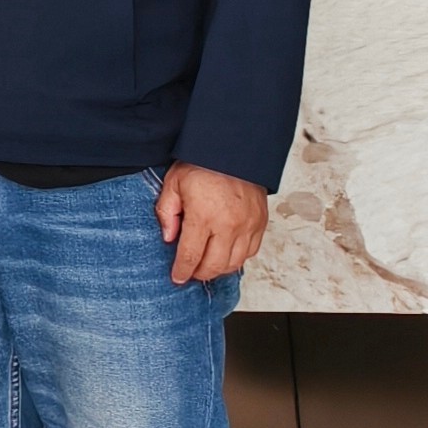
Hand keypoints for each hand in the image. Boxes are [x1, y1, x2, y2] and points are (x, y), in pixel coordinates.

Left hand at [159, 163, 268, 283]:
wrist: (233, 149)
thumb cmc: (202, 163)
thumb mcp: (173, 183)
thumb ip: (167, 213)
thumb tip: (169, 238)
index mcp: (204, 216)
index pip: (191, 256)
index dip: (182, 271)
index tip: (177, 278)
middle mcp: (229, 225)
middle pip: (215, 266)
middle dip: (200, 273)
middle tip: (190, 272)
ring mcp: (248, 225)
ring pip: (234, 263)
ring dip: (219, 269)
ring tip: (206, 264)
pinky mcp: (260, 223)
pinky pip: (251, 252)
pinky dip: (237, 258)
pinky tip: (225, 254)